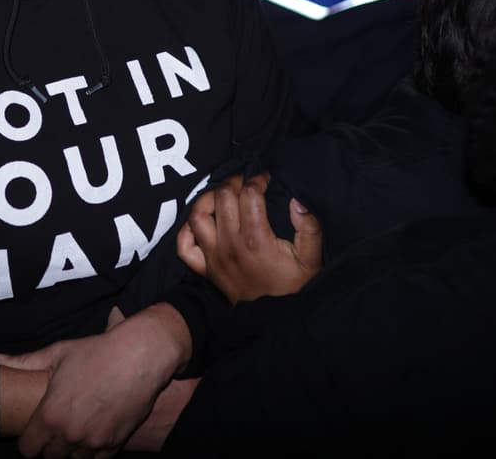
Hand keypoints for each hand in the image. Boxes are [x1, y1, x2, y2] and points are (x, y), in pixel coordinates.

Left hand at [0, 304, 190, 457]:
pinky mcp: (114, 444)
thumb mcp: (57, 354)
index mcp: (50, 415)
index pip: (27, 449)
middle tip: (57, 429)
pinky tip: (95, 435)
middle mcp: (69, 434)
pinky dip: (94, 452)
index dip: (29, 441)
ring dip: (72, 451)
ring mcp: (93, 442)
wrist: (138, 357)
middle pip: (50, 457)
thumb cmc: (96, 352)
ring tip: (76, 432)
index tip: (35, 432)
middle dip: (51, 446)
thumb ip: (25, 362)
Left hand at [176, 173, 321, 302]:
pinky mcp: (203, 267)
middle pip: (222, 197)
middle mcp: (230, 244)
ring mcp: (213, 255)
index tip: (265, 178)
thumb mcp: (311, 259)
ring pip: (197, 214)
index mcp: (256, 239)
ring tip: (223, 195)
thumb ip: (309, 228)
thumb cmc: (292, 284)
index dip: (257, 179)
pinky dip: (187, 230)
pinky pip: (184, 244)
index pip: (248, 194)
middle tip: (245, 183)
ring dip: (208, 198)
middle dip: (234, 182)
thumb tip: (296, 201)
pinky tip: (203, 221)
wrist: (273, 317)